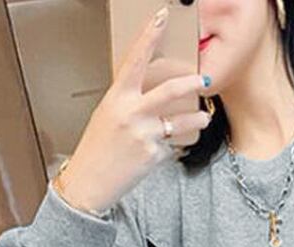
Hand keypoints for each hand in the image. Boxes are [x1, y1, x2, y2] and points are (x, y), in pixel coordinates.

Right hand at [57, 6, 212, 213]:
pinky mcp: (153, 155)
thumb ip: (129, 102)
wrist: (89, 182)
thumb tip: (150, 94)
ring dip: (197, 118)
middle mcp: (131, 113)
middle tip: (204, 80)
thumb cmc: (96, 150)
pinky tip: (161, 150)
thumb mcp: (108, 116)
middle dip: (191, 83)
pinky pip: (171, 146)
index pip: (136, 59)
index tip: (162, 17)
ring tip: (203, 117)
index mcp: (117, 98)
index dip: (150, 36)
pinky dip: (170, 146)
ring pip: (180, 121)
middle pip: (169, 91)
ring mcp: (144, 135)